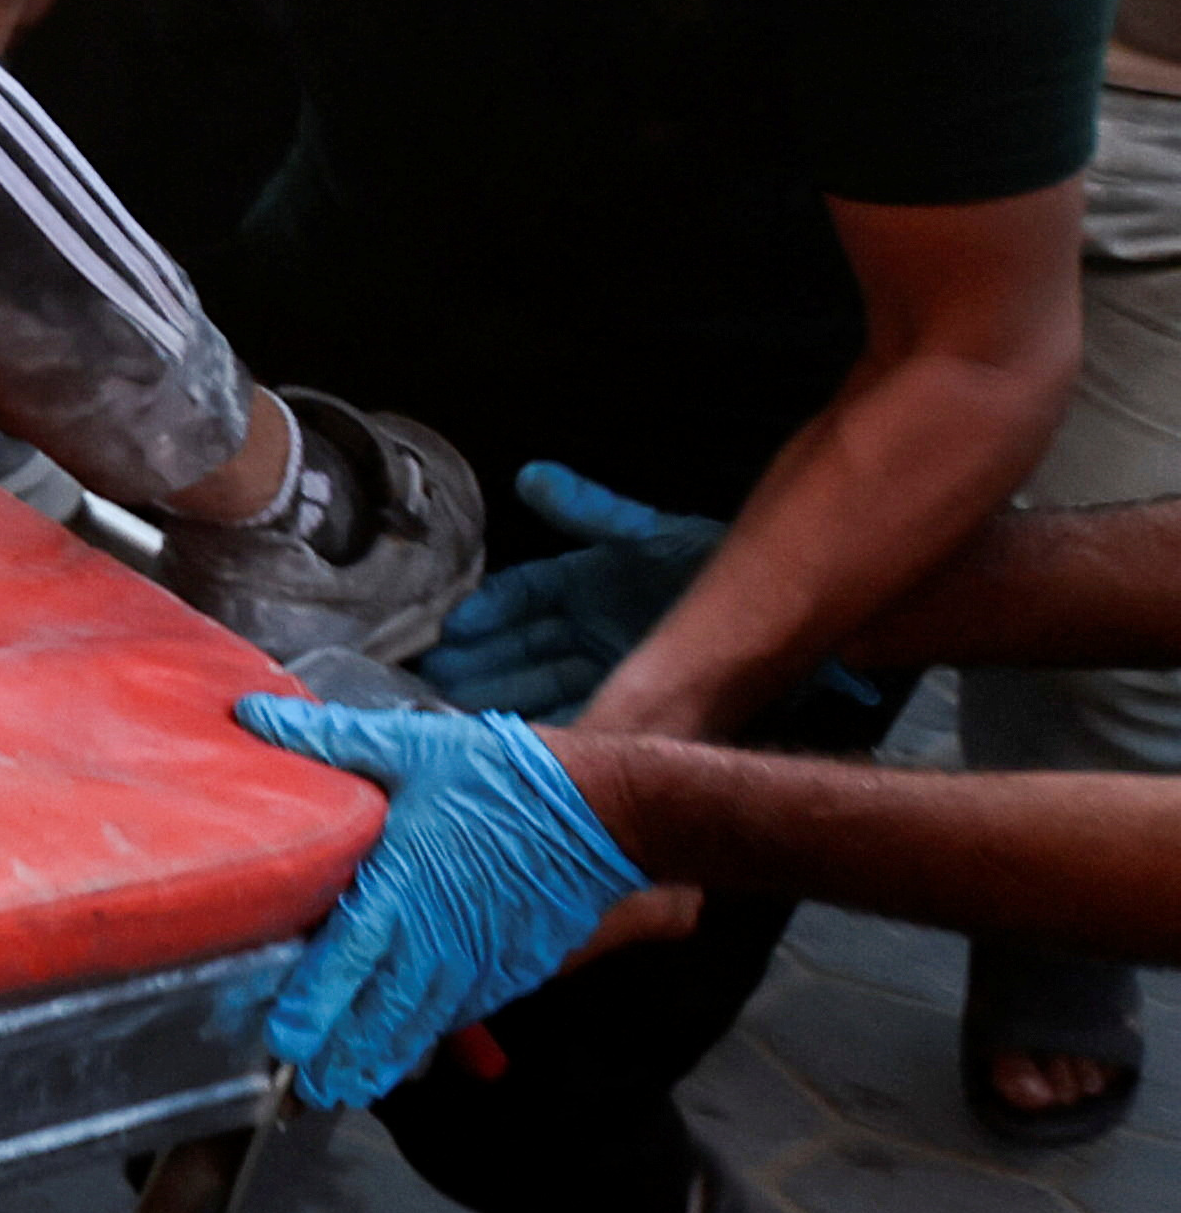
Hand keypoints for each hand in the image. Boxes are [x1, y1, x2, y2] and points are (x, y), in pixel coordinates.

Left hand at [230, 696, 649, 1105]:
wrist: (606, 813)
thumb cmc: (504, 777)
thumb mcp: (410, 748)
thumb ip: (329, 741)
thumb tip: (253, 715)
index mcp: (397, 889)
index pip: (339, 963)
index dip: (308, 1008)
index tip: (279, 1043)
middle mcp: (431, 939)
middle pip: (374, 1011)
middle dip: (336, 1053)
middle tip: (298, 1091)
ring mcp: (473, 961)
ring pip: (416, 1023)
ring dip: (379, 1059)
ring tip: (343, 1090)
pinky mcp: (509, 969)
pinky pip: (458, 1013)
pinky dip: (427, 1038)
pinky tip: (406, 1056)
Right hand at [420, 463, 726, 715]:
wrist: (777, 610)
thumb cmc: (707, 564)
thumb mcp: (645, 533)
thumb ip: (587, 508)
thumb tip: (532, 476)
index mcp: (584, 583)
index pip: (522, 596)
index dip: (486, 612)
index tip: (453, 629)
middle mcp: (588, 627)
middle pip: (522, 648)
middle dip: (480, 664)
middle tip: (436, 681)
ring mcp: (608, 664)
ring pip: (543, 683)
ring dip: (505, 698)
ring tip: (462, 712)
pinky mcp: (634, 699)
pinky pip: (582, 711)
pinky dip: (551, 723)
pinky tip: (524, 737)